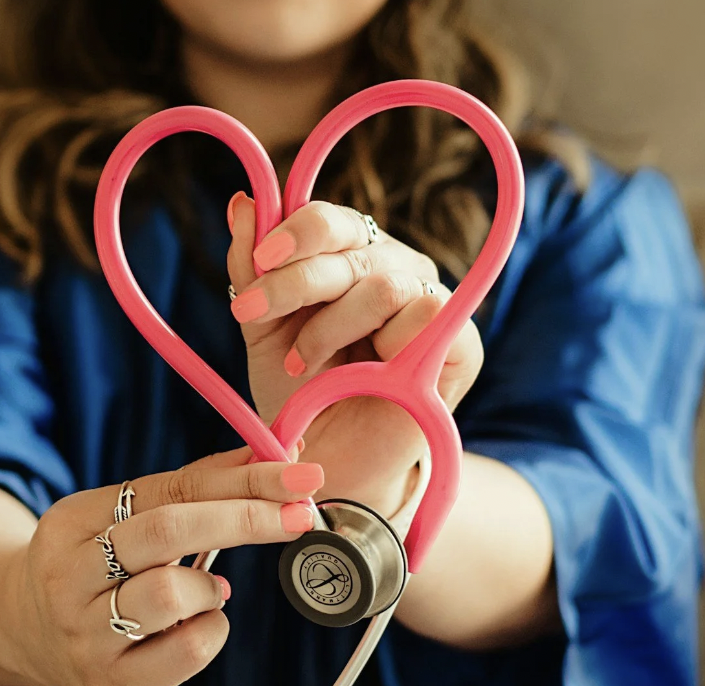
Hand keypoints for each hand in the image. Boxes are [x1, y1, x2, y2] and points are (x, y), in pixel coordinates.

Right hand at [0, 448, 324, 685]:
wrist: (22, 630)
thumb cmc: (94, 565)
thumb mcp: (121, 517)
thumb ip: (191, 489)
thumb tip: (273, 458)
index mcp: (72, 521)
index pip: (169, 489)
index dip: (241, 479)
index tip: (299, 474)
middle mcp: (68, 576)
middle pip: (167, 531)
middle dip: (246, 518)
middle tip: (301, 514)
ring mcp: (84, 635)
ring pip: (170, 594)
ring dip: (211, 587)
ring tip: (208, 590)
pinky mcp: (109, 683)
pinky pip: (184, 653)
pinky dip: (212, 630)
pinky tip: (200, 623)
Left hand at [226, 193, 482, 516]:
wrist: (330, 463)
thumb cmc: (301, 396)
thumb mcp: (264, 333)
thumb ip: (252, 272)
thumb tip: (243, 202)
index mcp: (350, 259)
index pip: (331, 221)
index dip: (295, 232)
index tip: (257, 263)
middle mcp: (393, 270)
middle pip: (352, 246)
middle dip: (294, 281)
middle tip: (252, 314)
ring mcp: (430, 303)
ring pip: (384, 284)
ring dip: (331, 327)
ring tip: (302, 365)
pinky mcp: (461, 344)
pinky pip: (429, 315)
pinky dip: (385, 345)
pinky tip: (363, 375)